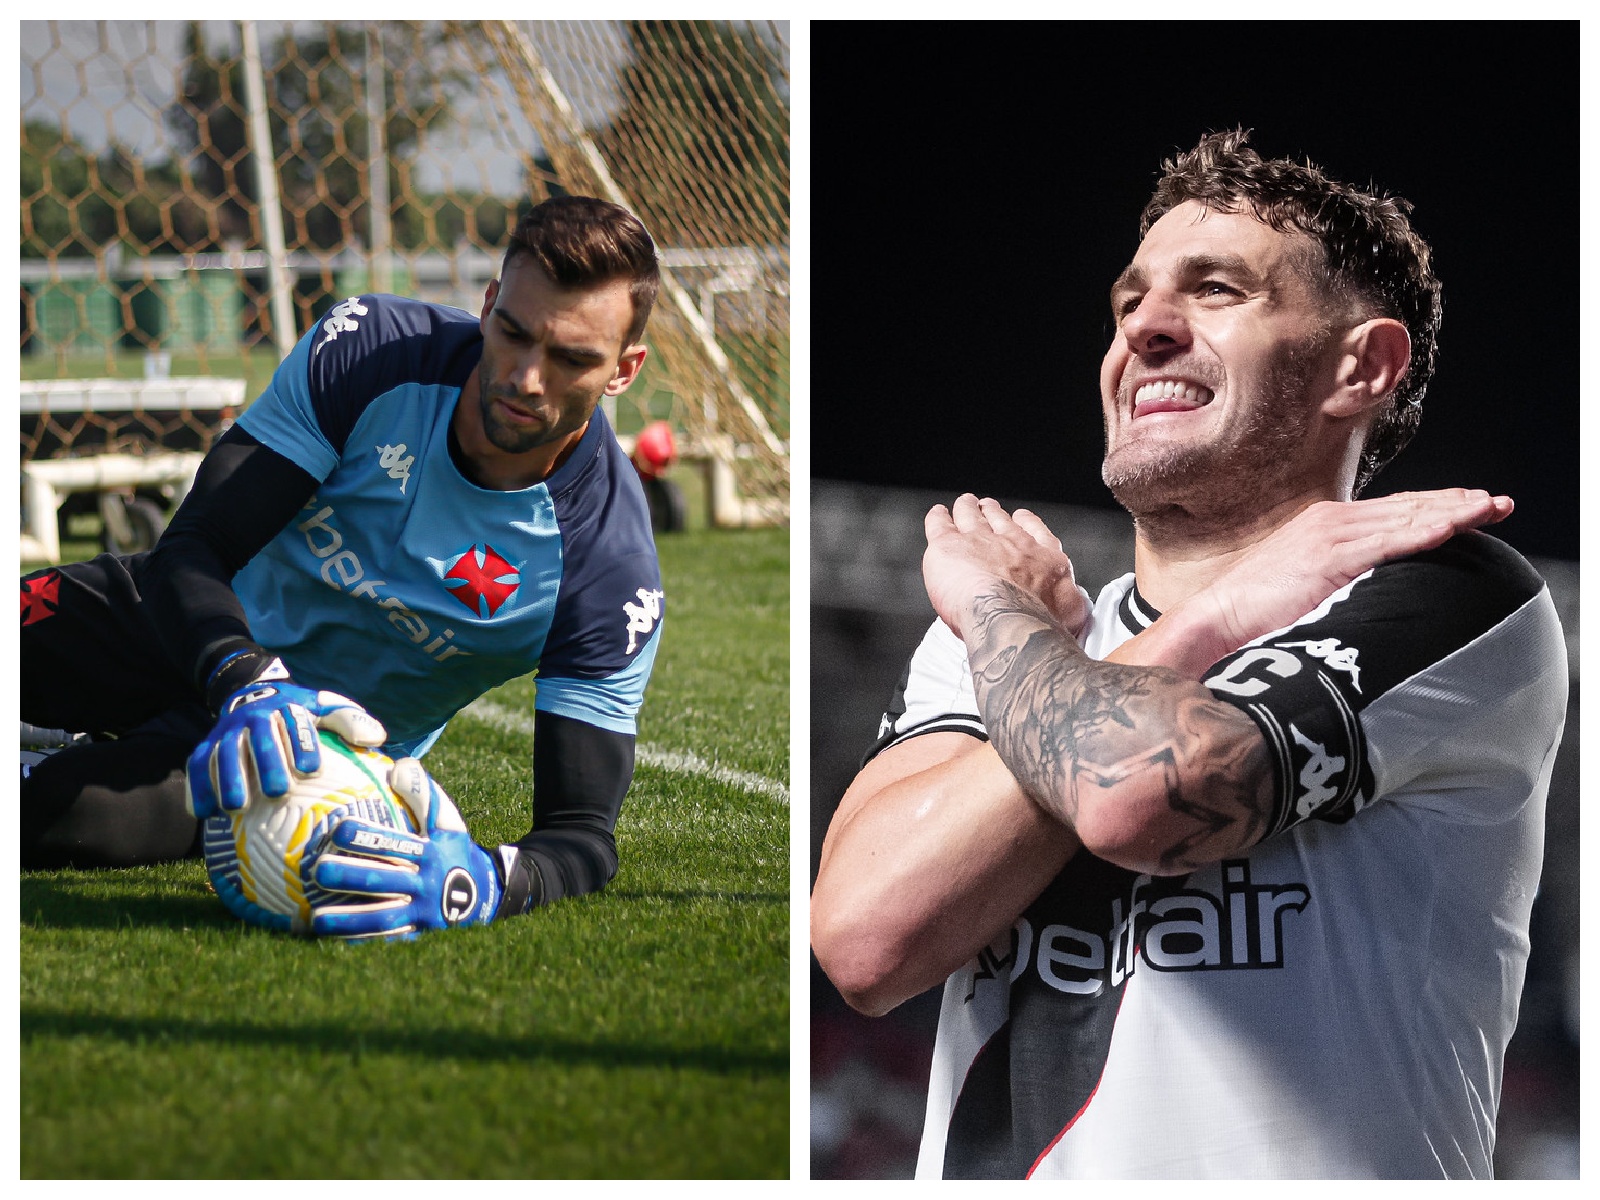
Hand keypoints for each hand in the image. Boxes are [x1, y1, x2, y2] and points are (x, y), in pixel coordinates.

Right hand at [185, 673, 386, 818]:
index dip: (302, 744)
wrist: (254, 695)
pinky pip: (196, 765)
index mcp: (287, 706)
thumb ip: (350, 720)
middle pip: (258, 737)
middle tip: (276, 791)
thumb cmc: (301, 713)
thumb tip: (376, 738)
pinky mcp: (206, 746)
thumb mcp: (326, 708)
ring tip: (235, 807)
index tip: (312, 769)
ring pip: (223, 752)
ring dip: (227, 778)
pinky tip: (202, 812)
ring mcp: (227, 731)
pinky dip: (197, 786)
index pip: (296, 722)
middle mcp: (254, 716)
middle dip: (266, 762)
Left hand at [304, 758, 503, 939]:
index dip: (369, 837)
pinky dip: (360, 943)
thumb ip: (424, 794)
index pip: (397, 844)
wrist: (488, 897)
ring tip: (315, 919)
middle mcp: (427, 885)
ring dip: (349, 919)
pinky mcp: (418, 937)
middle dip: (351, 876)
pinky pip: (387, 942)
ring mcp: (423, 915)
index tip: (338, 828)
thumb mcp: (448, 822)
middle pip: (385, 880)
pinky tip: (330, 944)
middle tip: (318, 870)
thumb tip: (400, 765)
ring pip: (383, 918)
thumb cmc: (455, 852)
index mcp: (432, 854)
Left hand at [923, 494, 1087, 639]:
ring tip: (965, 505)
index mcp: (1042, 560)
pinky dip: (938, 516)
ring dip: (968, 508)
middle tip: (988, 508)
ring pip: (971, 516)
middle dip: (995, 513)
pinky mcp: (948, 546)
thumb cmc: (1037, 623)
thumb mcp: (1068, 613)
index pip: (1034, 533)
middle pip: (1000, 520)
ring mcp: (980, 541)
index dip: (1025, 523)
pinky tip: (937, 514)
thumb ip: (1066, 602)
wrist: (1010, 619)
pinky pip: (941, 524)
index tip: (1020, 517)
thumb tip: (1071, 610)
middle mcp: (1012, 544)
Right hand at [1179, 488, 1512, 668]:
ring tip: (1490, 510)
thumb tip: (1365, 597)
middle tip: (1497, 504)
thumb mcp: (1300, 588)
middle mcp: (1329, 521)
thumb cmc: (1250, 615)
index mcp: (1323, 527)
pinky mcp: (1330, 556)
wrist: (1215, 621)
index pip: (1391, 512)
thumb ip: (1334, 581)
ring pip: (1406, 518)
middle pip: (1406, 507)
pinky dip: (1426, 530)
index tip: (1470, 509)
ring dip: (1454, 512)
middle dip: (1455, 504)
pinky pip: (1390, 540)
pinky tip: (1456, 525)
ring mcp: (1330, 535)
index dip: (1434, 508)